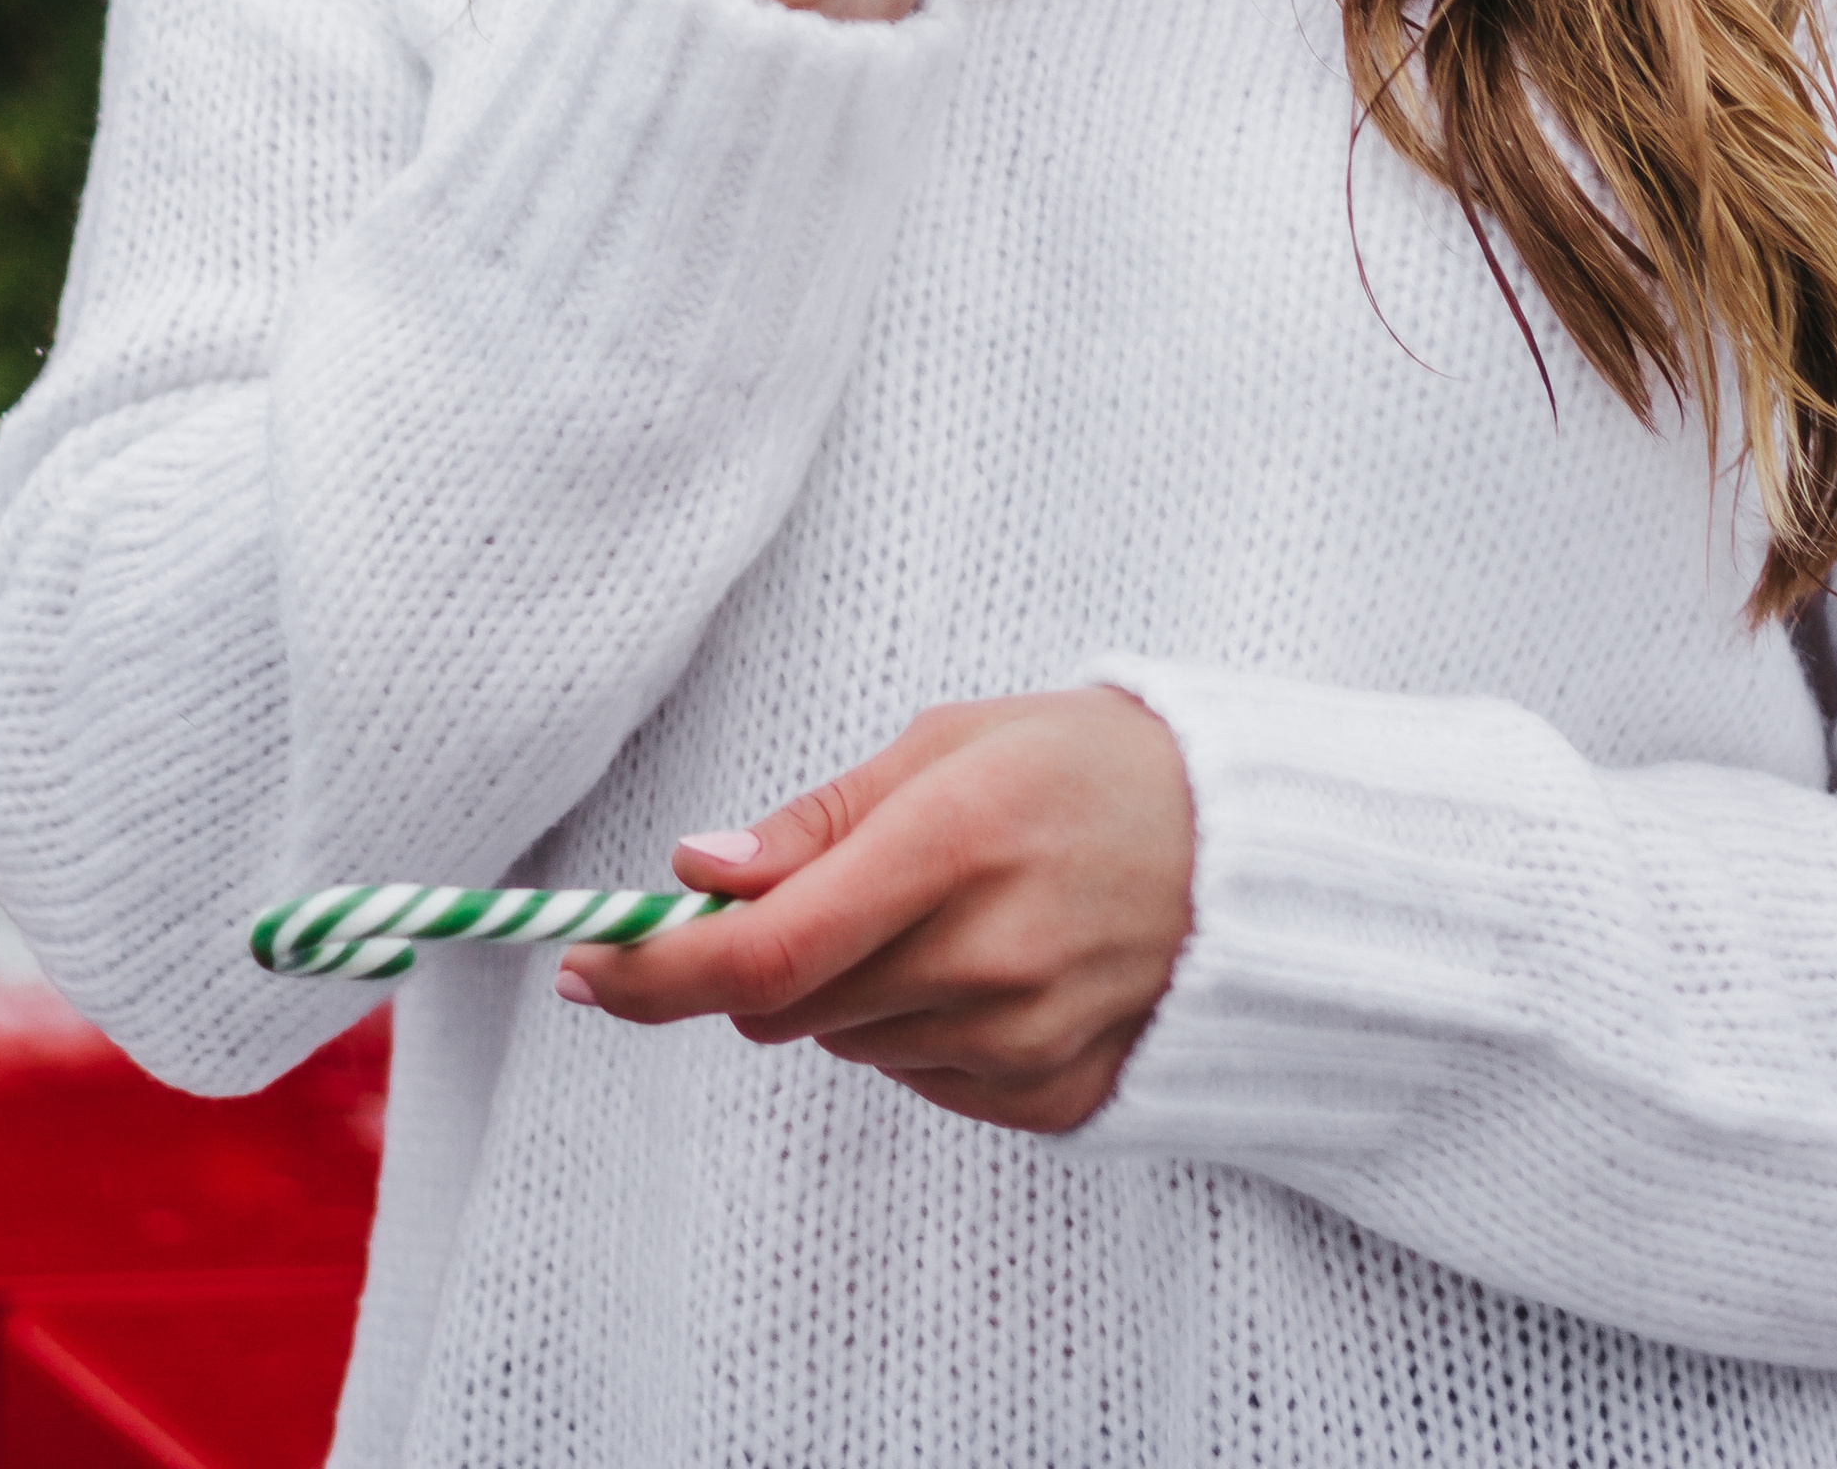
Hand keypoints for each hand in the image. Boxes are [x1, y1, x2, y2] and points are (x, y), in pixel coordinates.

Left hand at [557, 689, 1195, 1134]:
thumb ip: (820, 820)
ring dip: (847, 985)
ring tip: (937, 903)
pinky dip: (915, 1024)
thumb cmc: (1091, 765)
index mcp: (952, 842)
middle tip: (803, 890)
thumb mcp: (951, 741)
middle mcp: (985, 956)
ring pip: (845, 1040)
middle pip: (785, 1007)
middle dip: (757, 958)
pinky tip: (985, 956)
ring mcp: (1021, 1038)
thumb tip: (695, 870)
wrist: (1252, 848)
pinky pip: (917, 1075)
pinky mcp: (1049, 1095)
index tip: (584, 964)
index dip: (654, 971)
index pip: (763, 951)